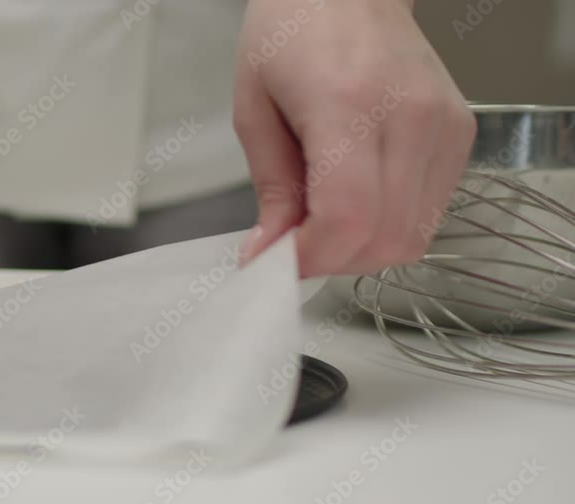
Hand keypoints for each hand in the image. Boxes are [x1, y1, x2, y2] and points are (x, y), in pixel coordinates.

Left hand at [234, 0, 475, 277]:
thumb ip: (270, 187)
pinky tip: (356, 201)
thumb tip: (270, 252)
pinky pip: (428, 213)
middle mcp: (409, 117)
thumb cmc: (292, 33)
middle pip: (386, 239)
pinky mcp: (459, 135)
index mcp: (348, 105)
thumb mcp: (255, 109)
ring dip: (361, 249)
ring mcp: (444, 127)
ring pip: (413, 236)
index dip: (312, 257)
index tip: (279, 260)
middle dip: (333, 260)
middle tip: (295, 245)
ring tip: (323, 220)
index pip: (348, 218)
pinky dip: (388, 225)